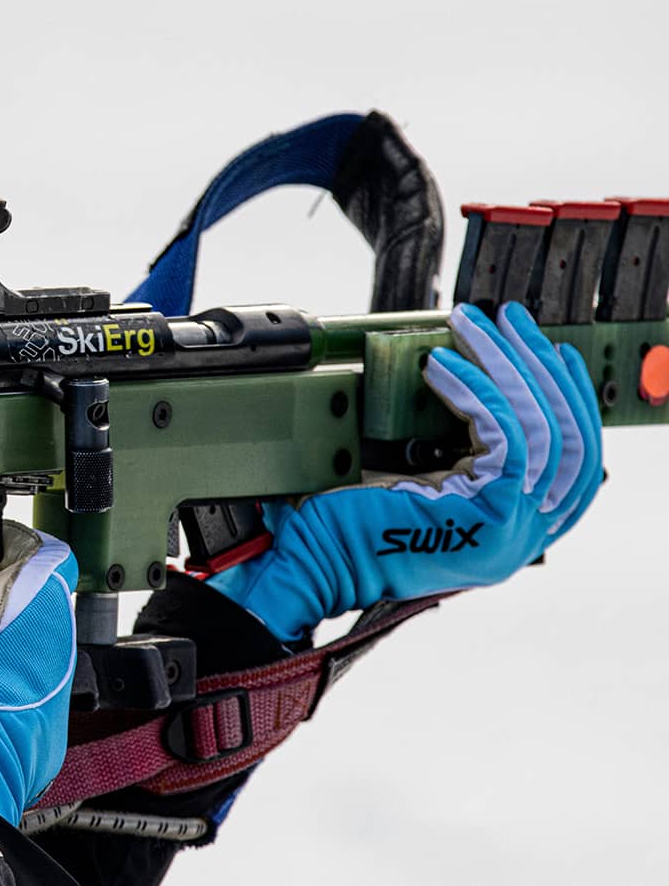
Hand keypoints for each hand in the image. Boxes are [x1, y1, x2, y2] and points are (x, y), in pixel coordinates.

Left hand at [210, 302, 602, 641]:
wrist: (311, 566)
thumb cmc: (344, 527)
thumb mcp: (411, 479)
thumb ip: (449, 444)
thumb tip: (454, 371)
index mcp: (513, 530)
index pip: (573, 462)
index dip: (569, 401)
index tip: (550, 352)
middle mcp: (524, 536)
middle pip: (568, 438)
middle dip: (541, 368)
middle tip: (512, 319)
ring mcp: (511, 529)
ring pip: (540, 428)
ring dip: (506, 365)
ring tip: (474, 325)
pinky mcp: (488, 513)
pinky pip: (503, 435)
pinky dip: (476, 390)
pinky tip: (443, 365)